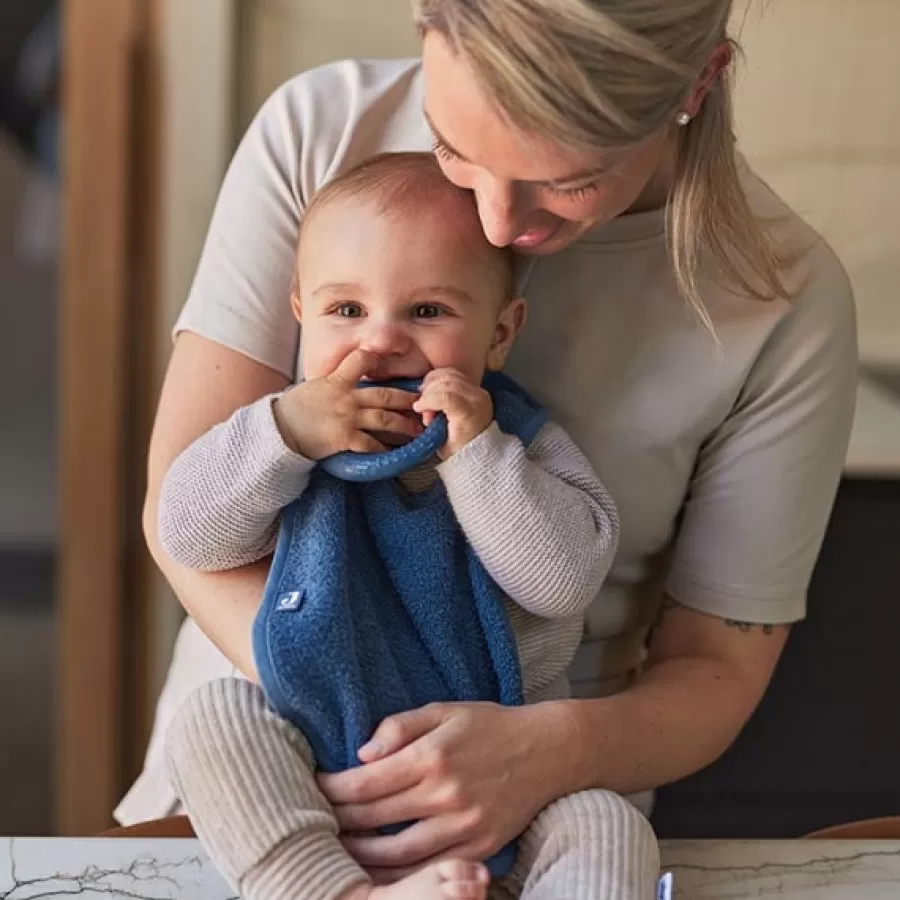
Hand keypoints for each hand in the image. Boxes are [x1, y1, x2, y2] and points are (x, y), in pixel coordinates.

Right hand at [272, 349, 422, 458]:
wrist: (279, 430)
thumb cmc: (295, 408)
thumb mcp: (315, 386)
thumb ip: (335, 381)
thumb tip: (348, 377)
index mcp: (337, 381)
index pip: (360, 361)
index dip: (375, 359)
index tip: (390, 364)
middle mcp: (346, 398)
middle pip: (384, 395)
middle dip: (406, 399)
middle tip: (420, 402)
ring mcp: (347, 418)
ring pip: (384, 419)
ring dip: (403, 425)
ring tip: (416, 430)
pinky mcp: (344, 438)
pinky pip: (370, 444)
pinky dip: (383, 448)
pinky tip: (393, 453)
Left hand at [316, 701, 581, 875]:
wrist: (547, 751)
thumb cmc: (490, 725)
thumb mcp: (445, 710)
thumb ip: (401, 726)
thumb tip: (363, 754)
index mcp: (432, 757)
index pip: (365, 783)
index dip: (332, 789)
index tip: (314, 787)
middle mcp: (445, 795)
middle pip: (374, 819)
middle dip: (338, 820)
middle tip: (316, 820)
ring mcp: (463, 826)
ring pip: (396, 855)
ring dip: (361, 854)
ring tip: (339, 847)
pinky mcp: (479, 848)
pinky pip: (429, 868)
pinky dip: (399, 874)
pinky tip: (379, 868)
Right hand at [412, 369, 492, 458]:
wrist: (484, 451)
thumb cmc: (461, 452)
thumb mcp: (443, 445)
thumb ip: (432, 425)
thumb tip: (424, 411)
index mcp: (469, 415)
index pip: (446, 396)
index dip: (427, 400)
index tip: (418, 408)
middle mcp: (477, 399)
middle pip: (446, 382)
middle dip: (428, 393)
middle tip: (423, 409)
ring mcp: (478, 390)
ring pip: (449, 374)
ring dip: (432, 384)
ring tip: (427, 399)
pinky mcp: (475, 387)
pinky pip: (454, 374)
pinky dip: (440, 378)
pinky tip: (432, 390)